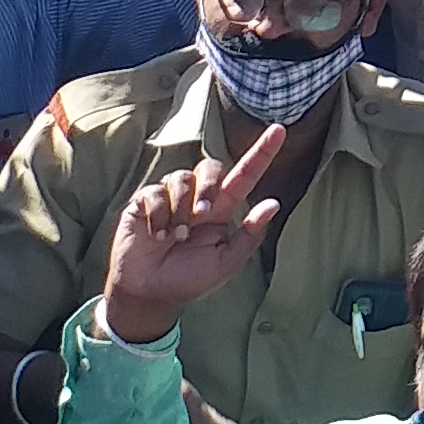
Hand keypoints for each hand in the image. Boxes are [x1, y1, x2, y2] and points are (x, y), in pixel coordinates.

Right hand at [105, 122, 295, 343]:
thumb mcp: (225, 263)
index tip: (279, 130)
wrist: (148, 293)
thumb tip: (274, 202)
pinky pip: (154, 192)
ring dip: (180, 208)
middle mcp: (197, 198)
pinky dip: (158, 215)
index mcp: (221, 210)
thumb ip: (249, 234)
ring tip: (175, 237)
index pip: (245, 175)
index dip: (262, 153)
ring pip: (181, 177)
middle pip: (211, 167)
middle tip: (202, 214)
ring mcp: (170, 198)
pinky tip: (155, 234)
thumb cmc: (188, 279)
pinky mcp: (144, 201)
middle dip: (208, 186)